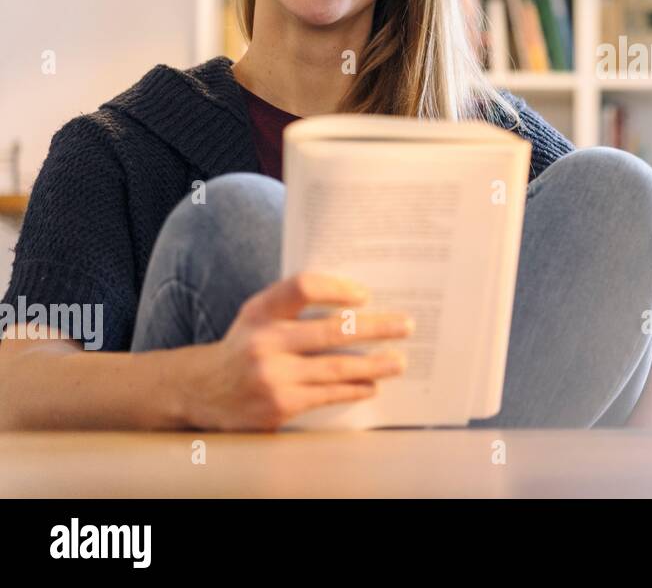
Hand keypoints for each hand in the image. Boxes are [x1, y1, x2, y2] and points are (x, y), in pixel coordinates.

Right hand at [176, 272, 413, 430]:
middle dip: (376, 327)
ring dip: (374, 365)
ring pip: (336, 368)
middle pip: (332, 330)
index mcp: (261, 310)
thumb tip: (360, 301)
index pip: (303, 286)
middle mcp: (264, 342)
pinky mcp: (278, 406)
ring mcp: (271, 377)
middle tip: (406, 325)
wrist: (201, 391)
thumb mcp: (259, 316)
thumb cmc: (246, 346)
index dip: (338, 288)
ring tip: (399, 361)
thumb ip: (296, 305)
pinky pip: (327, 395)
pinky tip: (372, 385)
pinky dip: (354, 389)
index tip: (365, 295)